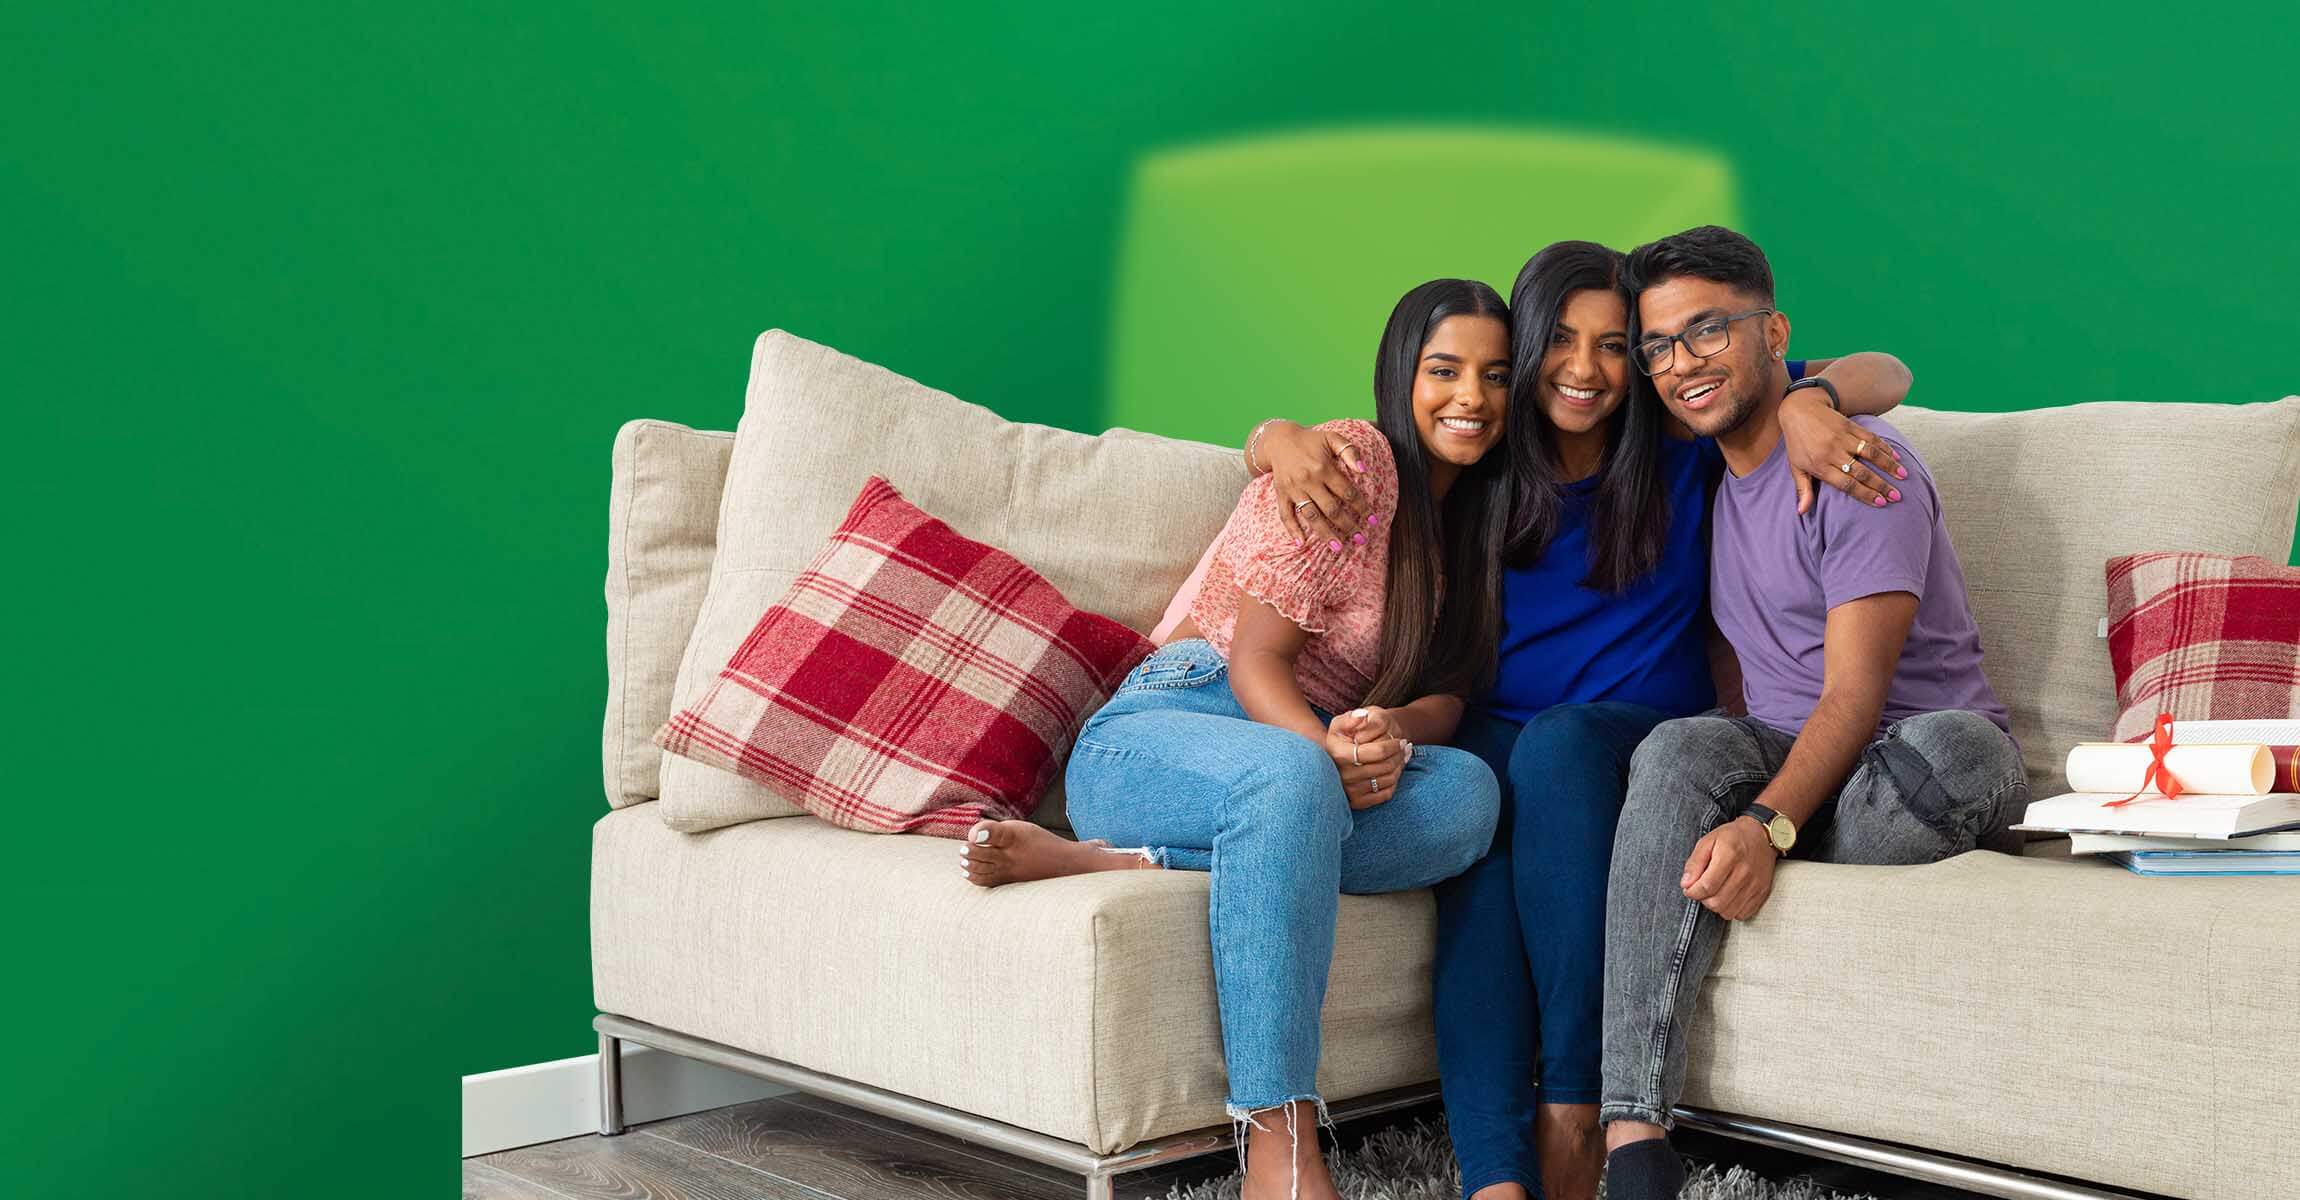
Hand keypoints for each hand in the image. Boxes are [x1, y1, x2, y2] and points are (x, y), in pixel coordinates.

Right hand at [1265, 422, 1372, 545]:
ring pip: (1311, 516)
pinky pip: (1285, 515)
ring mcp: (1294, 489)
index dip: (1361, 507)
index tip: (1372, 520)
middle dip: (1347, 525)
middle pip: (1331, 509)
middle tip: (1360, 539)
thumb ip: (1349, 451)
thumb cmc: (1311, 440)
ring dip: (1325, 533)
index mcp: (1323, 468)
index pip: (1347, 492)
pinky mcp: (1281, 494)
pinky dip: (1292, 530)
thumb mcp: (1332, 438)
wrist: (1279, 439)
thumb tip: (1363, 470)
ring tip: (1338, 548)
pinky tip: (1301, 543)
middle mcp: (1308, 481)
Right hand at [1324, 707, 1406, 809]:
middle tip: (1405, 747)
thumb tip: (1363, 716)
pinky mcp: (1357, 802)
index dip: (1392, 746)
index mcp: (1338, 753)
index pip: (1375, 752)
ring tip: (1402, 756)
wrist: (1342, 754)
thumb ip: (1354, 717)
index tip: (1401, 741)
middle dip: (1399, 755)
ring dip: (1399, 766)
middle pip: (1384, 766)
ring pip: (1387, 779)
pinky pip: (1385, 794)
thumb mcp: (1344, 721)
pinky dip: (1394, 782)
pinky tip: (1394, 770)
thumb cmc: (1347, 734)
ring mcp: (1349, 790)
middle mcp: (1342, 775)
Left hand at [1680, 816, 1777, 920]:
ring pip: (1728, 912)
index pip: (1707, 886)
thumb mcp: (1707, 841)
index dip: (1692, 892)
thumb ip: (1694, 863)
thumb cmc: (1731, 838)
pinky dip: (1731, 910)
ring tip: (1715, 892)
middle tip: (1702, 889)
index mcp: (1729, 854)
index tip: (1688, 889)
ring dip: (1716, 906)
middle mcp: (1745, 872)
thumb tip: (1686, 884)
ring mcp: (1756, 884)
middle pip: (1717, 902)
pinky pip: (1742, 914)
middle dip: (1703, 899)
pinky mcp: (1763, 893)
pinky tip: (1728, 896)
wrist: (1762, 837)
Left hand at [1779, 388, 1907, 514]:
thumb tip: (1801, 513)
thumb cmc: (1797, 443)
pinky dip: (1885, 448)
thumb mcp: (1796, 467)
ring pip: (1871, 454)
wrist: (1800, 410)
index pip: (1846, 484)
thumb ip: (1803, 490)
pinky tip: (1897, 457)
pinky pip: (1871, 438)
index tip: (1880, 503)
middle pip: (1862, 472)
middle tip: (1896, 496)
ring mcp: (1843, 438)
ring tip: (1903, 477)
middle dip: (1881, 485)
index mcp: (1820, 466)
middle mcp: (1833, 453)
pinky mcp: (1851, 426)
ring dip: (1889, 466)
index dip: (1864, 494)